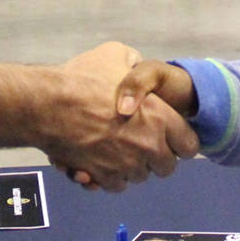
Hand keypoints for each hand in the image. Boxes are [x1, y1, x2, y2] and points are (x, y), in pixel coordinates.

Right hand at [43, 43, 199, 190]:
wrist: (49, 106)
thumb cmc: (84, 79)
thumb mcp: (115, 54)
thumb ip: (133, 63)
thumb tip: (135, 65)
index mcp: (161, 118)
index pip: (189, 145)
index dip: (181, 141)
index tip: (170, 138)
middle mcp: (149, 146)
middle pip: (167, 167)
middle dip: (156, 158)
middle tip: (140, 145)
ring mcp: (127, 165)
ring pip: (140, 177)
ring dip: (132, 167)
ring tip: (116, 151)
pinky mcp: (105, 177)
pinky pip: (116, 186)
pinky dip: (110, 177)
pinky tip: (100, 163)